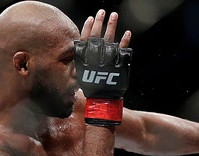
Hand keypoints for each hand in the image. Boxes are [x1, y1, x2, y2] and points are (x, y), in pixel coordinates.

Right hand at [76, 10, 132, 125]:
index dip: (88, 28)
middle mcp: (96, 57)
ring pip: (109, 39)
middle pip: (98, 36)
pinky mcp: (119, 64)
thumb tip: (70, 64)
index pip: (85, 40)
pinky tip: (128, 33)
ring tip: (114, 15)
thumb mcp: (81, 77)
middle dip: (100, 23)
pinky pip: (123, 50)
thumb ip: (77, 67)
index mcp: (86, 59)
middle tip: (103, 11)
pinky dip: (125, 41)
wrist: (103, 100)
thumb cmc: (91, 90)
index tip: (91, 18)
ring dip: (112, 26)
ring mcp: (108, 59)